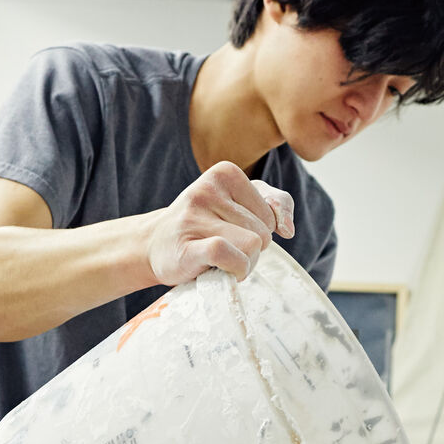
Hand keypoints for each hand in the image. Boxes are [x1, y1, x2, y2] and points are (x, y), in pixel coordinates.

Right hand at [145, 161, 293, 285]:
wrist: (155, 245)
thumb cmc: (205, 226)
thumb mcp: (242, 205)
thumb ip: (276, 205)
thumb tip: (288, 229)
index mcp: (225, 173)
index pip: (271, 215)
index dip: (258, 233)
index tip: (233, 232)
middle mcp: (208, 188)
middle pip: (263, 233)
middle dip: (251, 251)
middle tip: (224, 249)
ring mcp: (194, 215)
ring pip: (251, 246)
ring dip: (243, 263)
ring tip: (219, 260)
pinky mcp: (187, 244)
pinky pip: (227, 255)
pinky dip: (233, 269)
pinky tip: (218, 269)